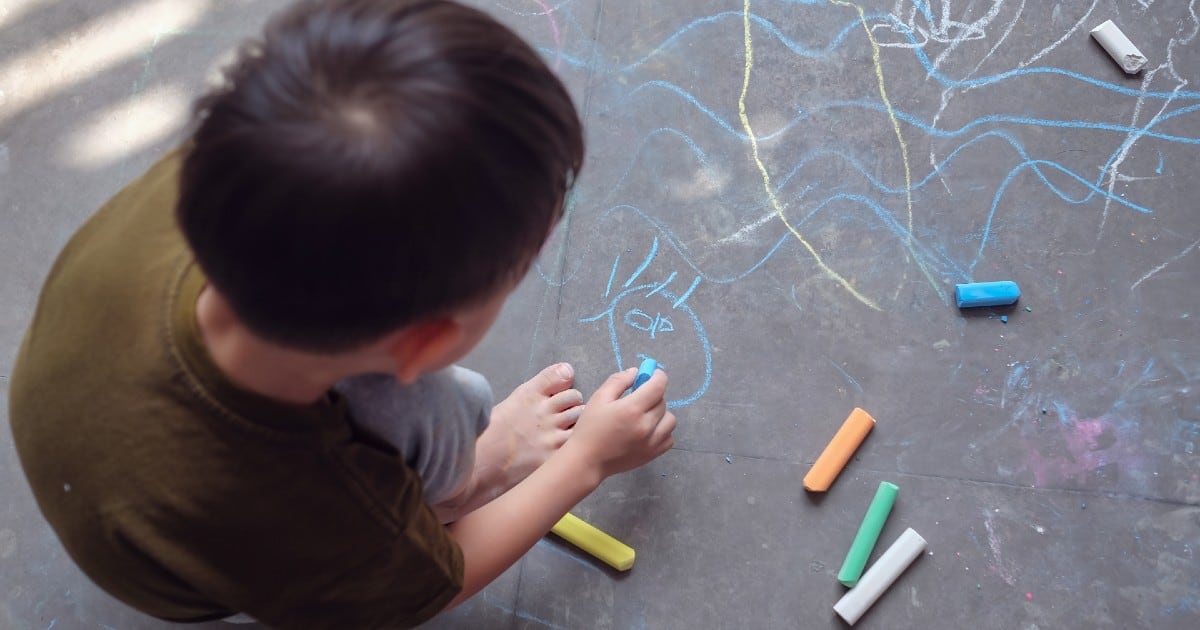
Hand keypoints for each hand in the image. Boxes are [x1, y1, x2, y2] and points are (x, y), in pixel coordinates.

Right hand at [475, 363, 583, 491]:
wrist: (480, 467)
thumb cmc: (489, 436)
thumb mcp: (507, 404)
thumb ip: (534, 391)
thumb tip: (565, 372)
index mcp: (528, 395)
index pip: (560, 375)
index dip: (564, 381)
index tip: (561, 390)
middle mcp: (543, 411)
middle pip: (574, 396)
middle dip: (571, 403)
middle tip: (564, 414)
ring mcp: (552, 434)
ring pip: (580, 417)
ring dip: (577, 421)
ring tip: (566, 430)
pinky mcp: (556, 455)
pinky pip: (577, 440)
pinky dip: (576, 441)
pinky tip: (568, 448)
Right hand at [561, 367, 675, 479]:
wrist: (587, 461)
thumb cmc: (589, 428)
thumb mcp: (599, 399)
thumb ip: (618, 381)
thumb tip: (636, 372)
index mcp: (632, 409)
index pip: (658, 386)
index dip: (658, 376)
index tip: (653, 374)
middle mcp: (646, 425)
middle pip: (662, 401)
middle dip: (653, 394)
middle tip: (640, 396)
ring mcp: (652, 442)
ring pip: (670, 419)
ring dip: (661, 413)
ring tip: (645, 415)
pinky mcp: (653, 454)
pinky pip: (669, 437)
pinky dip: (663, 430)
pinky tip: (649, 430)